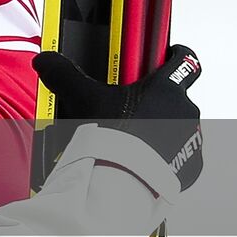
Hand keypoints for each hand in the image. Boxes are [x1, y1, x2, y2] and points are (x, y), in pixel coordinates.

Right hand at [34, 44, 202, 190]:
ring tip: (129, 135)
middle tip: (125, 105)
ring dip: (159, 125)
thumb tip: (45, 59)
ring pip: (176, 124)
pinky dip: (163, 153)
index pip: (186, 61)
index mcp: (167, 89)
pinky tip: (139, 156)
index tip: (167, 54)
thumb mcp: (80, 98)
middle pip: (174, 95)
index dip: (176, 54)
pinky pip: (179, 153)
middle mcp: (186, 111)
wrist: (122, 182)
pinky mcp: (190, 167)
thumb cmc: (110, 138)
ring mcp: (191, 140)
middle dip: (154, 97)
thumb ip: (62, 73)